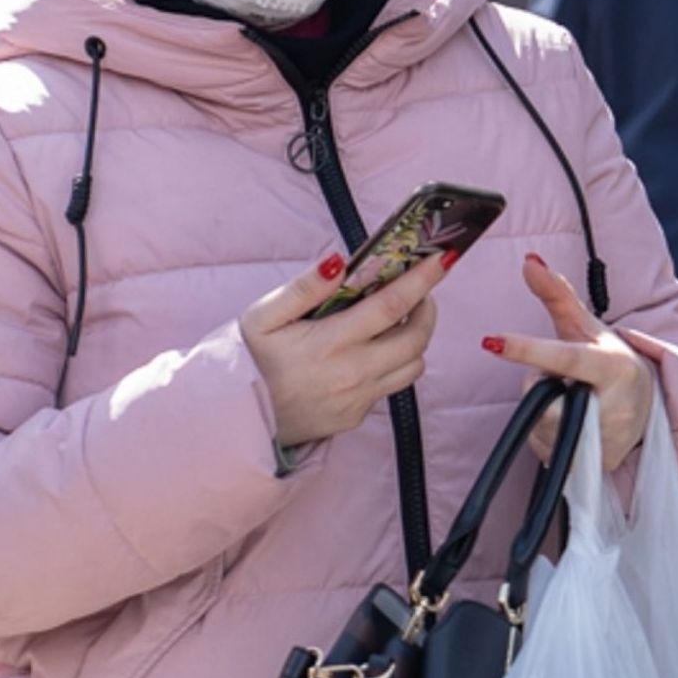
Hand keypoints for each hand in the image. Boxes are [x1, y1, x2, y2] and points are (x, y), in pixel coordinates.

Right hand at [242, 249, 448, 450]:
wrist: (237, 417)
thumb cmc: (250, 360)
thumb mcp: (263, 316)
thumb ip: (304, 288)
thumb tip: (340, 262)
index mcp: (329, 343)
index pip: (391, 307)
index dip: (421, 281)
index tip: (440, 260)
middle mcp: (351, 374)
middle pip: (416, 340)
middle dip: (427, 310)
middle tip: (419, 293)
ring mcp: (357, 400)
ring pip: (412, 367)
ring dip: (414, 341)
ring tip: (397, 323)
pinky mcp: (356, 417)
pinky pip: (389, 388)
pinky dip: (389, 366)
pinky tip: (368, 354)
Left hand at [485, 255, 650, 470]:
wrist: (646, 412)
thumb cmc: (609, 361)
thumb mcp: (588, 327)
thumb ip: (557, 294)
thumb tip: (529, 260)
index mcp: (615, 367)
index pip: (564, 357)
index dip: (527, 350)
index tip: (491, 342)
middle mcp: (614, 407)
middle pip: (543, 393)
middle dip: (542, 382)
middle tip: (568, 380)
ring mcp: (602, 442)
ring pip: (538, 421)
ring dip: (543, 408)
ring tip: (573, 402)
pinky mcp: (589, 465)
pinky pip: (543, 445)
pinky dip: (546, 432)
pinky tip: (570, 426)